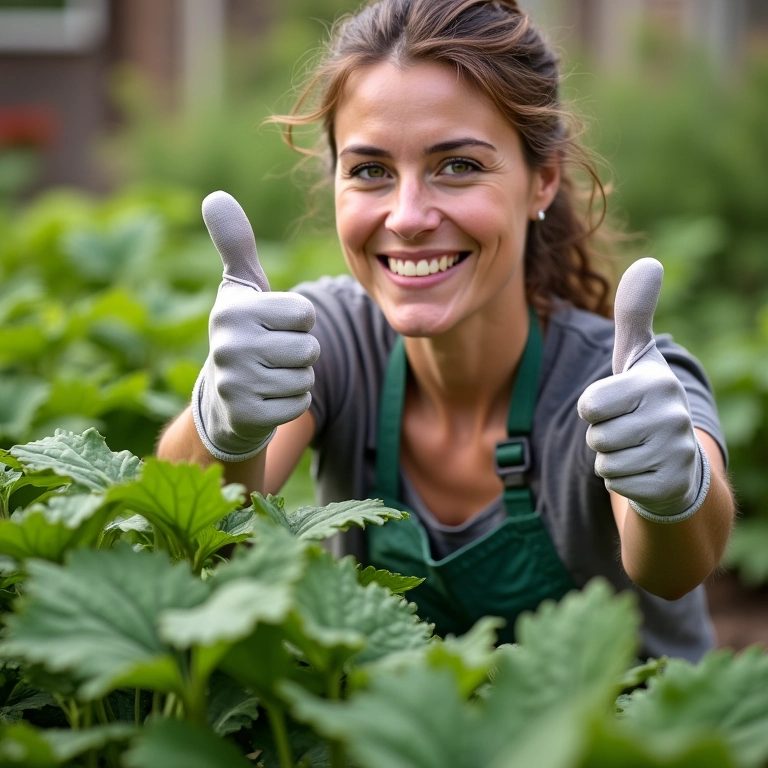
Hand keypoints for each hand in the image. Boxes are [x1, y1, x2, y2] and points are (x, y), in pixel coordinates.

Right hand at [191, 191, 319, 460]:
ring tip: (268, 375)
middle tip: (270, 355)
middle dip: (299, 353)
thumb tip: (215, 195)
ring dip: (296, 378)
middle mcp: (229, 344)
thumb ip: (236, 244)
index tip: (273, 326)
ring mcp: (236, 382)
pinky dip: (291, 402)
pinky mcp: (247, 414)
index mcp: (234, 309)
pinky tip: (267, 398)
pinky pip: (299, 403)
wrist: (222, 398)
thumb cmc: (243, 333)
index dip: (299, 321)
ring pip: (306, 376)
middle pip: (309, 346)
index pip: (305, 312)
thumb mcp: (240, 289)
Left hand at [577, 258, 709, 522]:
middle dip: (602, 435)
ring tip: (637, 448)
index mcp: (657, 382)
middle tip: (629, 429)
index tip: (617, 403)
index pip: (590, 404)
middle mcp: (672, 416)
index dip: (593, 408)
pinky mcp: (670, 486)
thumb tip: (649, 262)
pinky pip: (615, 484)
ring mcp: (675, 454)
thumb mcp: (637, 357)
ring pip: (603, 461)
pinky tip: (644, 469)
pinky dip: (622, 480)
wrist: (677, 457)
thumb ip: (635, 314)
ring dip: (610, 458)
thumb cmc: (646, 400)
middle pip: (595, 435)